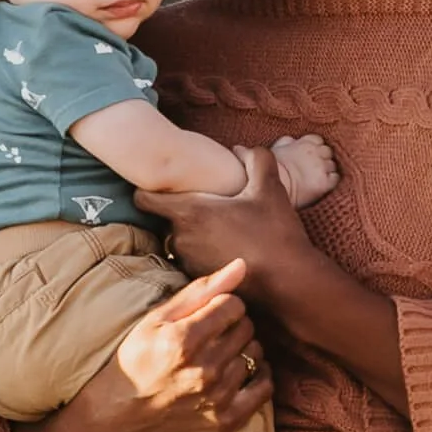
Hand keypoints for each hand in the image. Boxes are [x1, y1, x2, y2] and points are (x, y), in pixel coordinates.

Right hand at [17, 260, 273, 431]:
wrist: (120, 415)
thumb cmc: (137, 359)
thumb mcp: (157, 318)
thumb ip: (200, 290)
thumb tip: (241, 265)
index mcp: (183, 340)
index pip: (233, 305)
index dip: (223, 304)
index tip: (210, 313)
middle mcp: (203, 369)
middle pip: (247, 328)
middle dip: (233, 324)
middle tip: (214, 333)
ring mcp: (217, 398)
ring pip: (256, 354)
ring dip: (243, 349)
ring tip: (221, 353)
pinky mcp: (227, 421)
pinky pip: (265, 388)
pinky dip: (258, 375)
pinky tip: (239, 371)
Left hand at [145, 147, 412, 416]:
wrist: (288, 281)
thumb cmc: (275, 232)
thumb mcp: (270, 188)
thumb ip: (255, 160)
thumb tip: (241, 149)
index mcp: (189, 212)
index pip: (143, 199)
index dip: (147, 190)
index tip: (161, 186)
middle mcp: (180, 238)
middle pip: (163, 220)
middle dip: (178, 213)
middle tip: (203, 207)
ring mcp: (187, 262)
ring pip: (178, 242)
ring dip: (191, 235)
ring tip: (219, 231)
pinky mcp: (199, 280)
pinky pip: (191, 261)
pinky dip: (201, 254)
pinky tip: (226, 250)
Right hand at [270, 135, 338, 206]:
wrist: (275, 185)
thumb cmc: (272, 167)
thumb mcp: (277, 147)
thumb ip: (288, 141)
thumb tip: (292, 140)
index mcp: (306, 142)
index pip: (318, 140)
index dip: (315, 147)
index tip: (310, 154)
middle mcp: (317, 152)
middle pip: (328, 152)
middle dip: (323, 158)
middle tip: (314, 167)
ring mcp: (323, 167)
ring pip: (332, 165)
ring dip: (327, 170)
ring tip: (317, 177)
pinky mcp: (326, 182)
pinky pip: (335, 178)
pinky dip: (331, 181)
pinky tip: (322, 184)